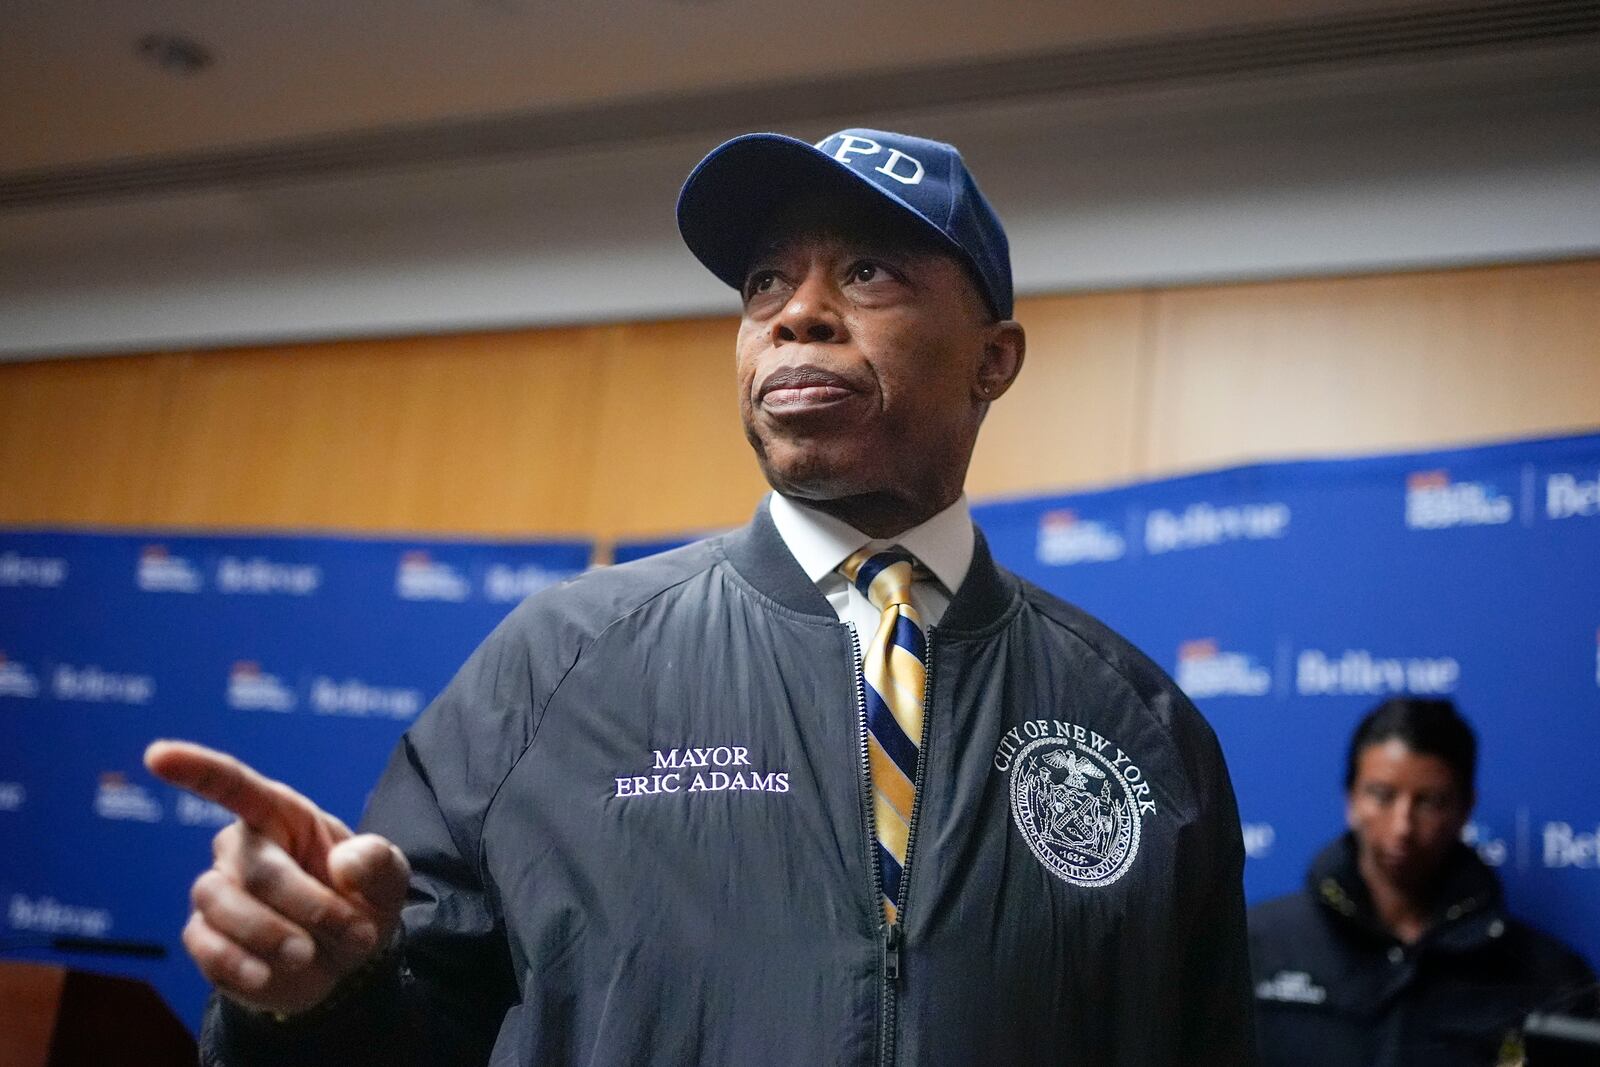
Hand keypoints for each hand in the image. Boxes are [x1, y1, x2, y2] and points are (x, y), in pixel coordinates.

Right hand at [144, 739, 409, 1015]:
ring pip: (223, 906)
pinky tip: (267, 976)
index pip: (234, 785)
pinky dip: (242, 965)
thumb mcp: (387, 878)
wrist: (346, 962)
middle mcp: (239, 846)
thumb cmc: (360, 901)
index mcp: (281, 814)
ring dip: (276, 937)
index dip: (196, 768)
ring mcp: (217, 891)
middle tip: (355, 934)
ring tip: (311, 955)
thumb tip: (343, 866)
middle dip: (311, 908)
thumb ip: (375, 862)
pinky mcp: (203, 936)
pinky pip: (207, 947)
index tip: (157, 754)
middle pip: (257, 871)